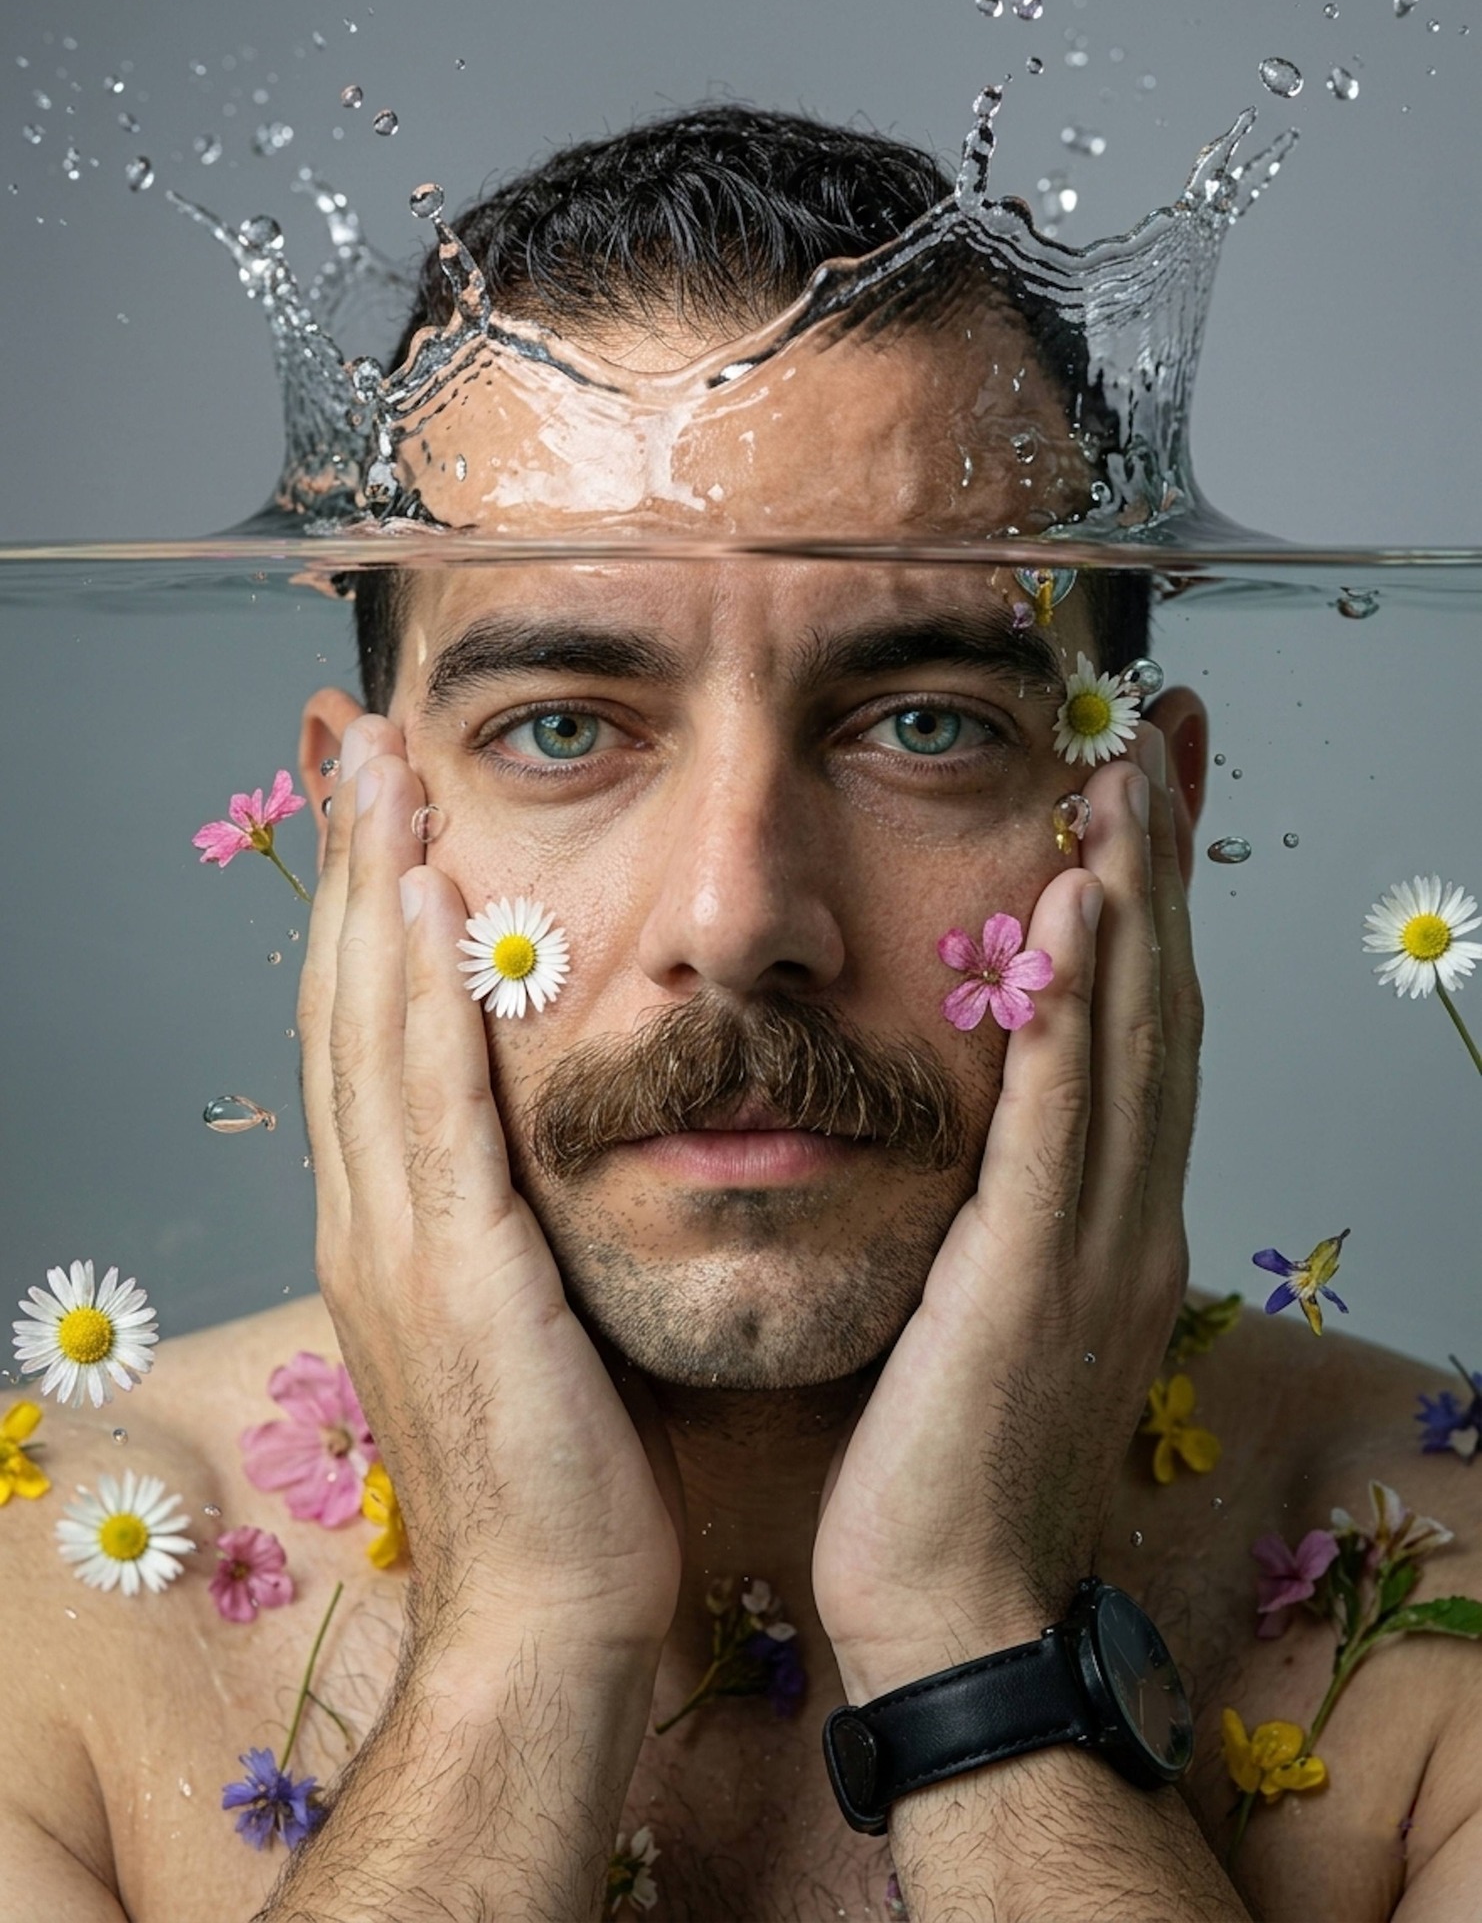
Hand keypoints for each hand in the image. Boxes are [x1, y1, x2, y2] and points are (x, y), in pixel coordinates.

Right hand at [297, 716, 682, 1653]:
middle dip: (347, 863)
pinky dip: (417, 995)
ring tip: (378, 770)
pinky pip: (430, 1104)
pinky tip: (424, 903)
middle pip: (344, 1002)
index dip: (361, 911)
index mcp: (392, 1227)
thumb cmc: (566, 1476)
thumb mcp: (531, 1316)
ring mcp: (396, 1243)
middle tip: (354, 740)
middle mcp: (371, 1217)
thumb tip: (551, 1135)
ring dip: (370, 889)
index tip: (377, 806)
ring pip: (367, 1028)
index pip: (362, 1034)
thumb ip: (517, 1217)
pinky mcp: (454, 1272)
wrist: (552, 1619)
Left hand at [812, 726, 1199, 1699]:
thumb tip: (973, 1122)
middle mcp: (1129, 1215)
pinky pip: (1064, 1120)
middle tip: (1156, 741)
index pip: (1143, 1028)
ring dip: (1137, 899)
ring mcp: (1099, 1245)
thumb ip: (997, 1200)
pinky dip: (1084, 1009)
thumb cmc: (948, 1459)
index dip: (1153, 905)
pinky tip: (1081, 913)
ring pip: (1133, 1039)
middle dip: (1163, 866)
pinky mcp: (1038, 1276)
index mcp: (1112, 1219)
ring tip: (1127, 778)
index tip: (1143, 795)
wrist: (953, 1603)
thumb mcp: (983, 1303)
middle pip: (1160, 1006)